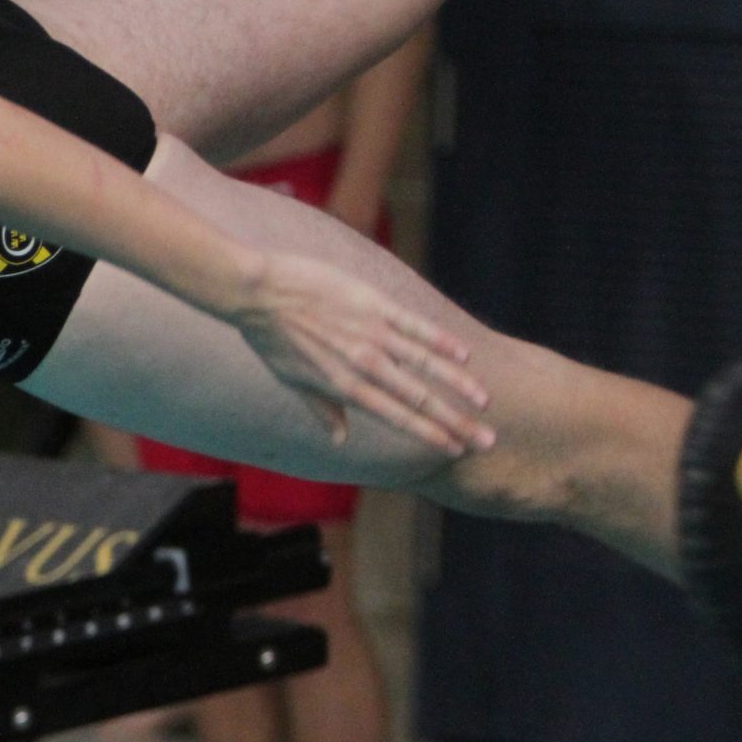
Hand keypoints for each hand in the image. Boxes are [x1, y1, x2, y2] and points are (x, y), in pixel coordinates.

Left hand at [225, 252, 492, 456]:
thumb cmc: (270, 338)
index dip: (430, 436)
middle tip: (487, 440)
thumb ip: (323, 409)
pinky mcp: (374, 303)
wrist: (255, 291)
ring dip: (459, 384)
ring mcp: (372, 333)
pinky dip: (440, 341)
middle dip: (456, 422)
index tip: (456, 450)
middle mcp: (364, 365)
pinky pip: (415, 325)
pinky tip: (464, 354)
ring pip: (426, 364)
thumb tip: (340, 439)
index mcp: (345, 387)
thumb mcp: (292, 380)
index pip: (398, 418)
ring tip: (485, 402)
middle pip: (420, 399)